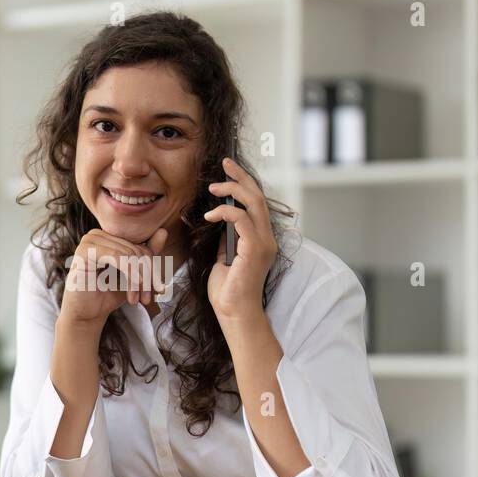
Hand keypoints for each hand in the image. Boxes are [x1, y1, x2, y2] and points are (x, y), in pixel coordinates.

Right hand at [59, 227, 169, 328]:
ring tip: (141, 298)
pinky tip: (135, 289)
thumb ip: (147, 254)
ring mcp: (89, 241)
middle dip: (147, 276)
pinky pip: (116, 256)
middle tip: (149, 297)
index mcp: (108, 236)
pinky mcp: (84, 252)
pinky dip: (130, 273)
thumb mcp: (134, 275)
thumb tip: (163, 231)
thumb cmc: (108, 293)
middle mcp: (97, 234)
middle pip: (136, 250)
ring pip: (129, 254)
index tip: (160, 289)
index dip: (153, 268)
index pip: (140, 246)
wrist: (86, 313)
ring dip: (140, 279)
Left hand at [204, 157, 277, 324]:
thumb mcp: (224, 258)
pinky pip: (242, 219)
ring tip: (214, 187)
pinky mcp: (255, 249)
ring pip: (254, 203)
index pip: (256, 203)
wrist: (234, 313)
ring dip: (232, 190)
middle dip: (241, 177)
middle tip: (225, 163)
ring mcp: (264, 243)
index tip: (228, 171)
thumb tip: (220, 222)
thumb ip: (226, 239)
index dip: (244, 183)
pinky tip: (210, 215)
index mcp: (261, 239)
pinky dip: (225, 212)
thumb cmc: (227, 291)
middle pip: (258, 196)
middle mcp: (267, 238)